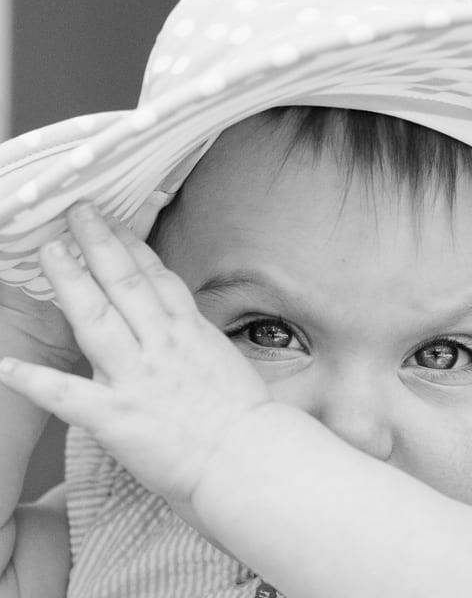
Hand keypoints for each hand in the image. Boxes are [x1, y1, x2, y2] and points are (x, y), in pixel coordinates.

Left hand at [0, 203, 271, 507]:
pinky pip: (66, 394)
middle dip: (99, 244)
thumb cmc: (248, 420)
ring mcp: (137, 377)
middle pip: (125, 284)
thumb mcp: (228, 366)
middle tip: (77, 213)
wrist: (248, 458)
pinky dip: (33, 380)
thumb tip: (186, 336)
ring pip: (96, 319)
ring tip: (48, 251)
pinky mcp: (117, 415)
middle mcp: (162, 346)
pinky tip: (4, 365)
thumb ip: (199, 346)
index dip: (134, 249)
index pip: (158, 281)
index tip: (117, 226)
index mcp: (190, 334)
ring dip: (69, 282)